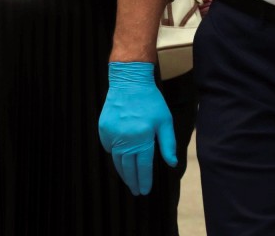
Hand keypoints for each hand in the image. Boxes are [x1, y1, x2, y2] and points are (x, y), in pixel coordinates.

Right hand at [98, 62, 176, 195]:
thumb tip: (171, 163)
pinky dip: (115, 155)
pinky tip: (121, 159)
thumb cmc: (151, 101)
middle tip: (136, 191)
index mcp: (142, 138)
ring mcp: (112, 135)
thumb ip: (168, 144)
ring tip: (129, 180)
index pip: (143, 167)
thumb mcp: (164, 121)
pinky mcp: (103, 131)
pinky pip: (109, 149)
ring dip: (123, 172)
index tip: (145, 191)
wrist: (129, 83)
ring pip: (116, 160)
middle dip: (132, 181)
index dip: (144, 180)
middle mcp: (125, 140)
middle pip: (128, 167)